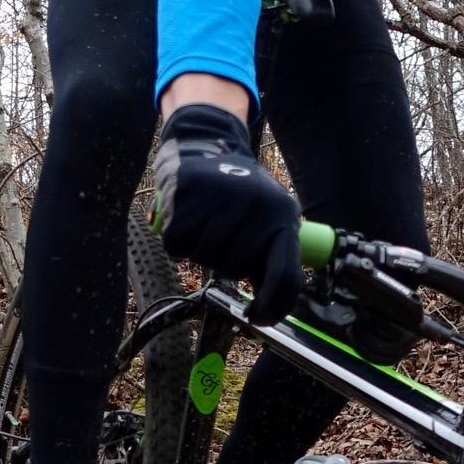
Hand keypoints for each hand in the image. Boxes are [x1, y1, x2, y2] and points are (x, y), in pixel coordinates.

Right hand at [152, 103, 301, 324]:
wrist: (207, 146)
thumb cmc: (240, 196)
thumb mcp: (268, 219)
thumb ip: (270, 258)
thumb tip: (268, 310)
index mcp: (284, 216)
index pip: (284, 275)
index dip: (272, 305)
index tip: (258, 317)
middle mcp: (257, 205)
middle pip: (234, 269)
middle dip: (226, 261)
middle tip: (224, 236)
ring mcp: (222, 198)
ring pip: (205, 258)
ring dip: (201, 250)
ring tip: (207, 223)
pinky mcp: (188, 194)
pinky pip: (178, 245)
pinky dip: (178, 241)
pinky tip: (188, 219)